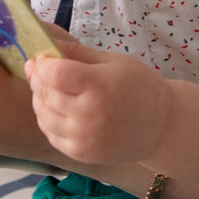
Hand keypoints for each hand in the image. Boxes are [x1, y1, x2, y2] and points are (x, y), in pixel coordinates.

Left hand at [28, 28, 172, 165]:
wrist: (161, 127)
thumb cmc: (139, 88)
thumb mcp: (113, 62)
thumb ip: (78, 53)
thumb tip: (47, 45)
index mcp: (100, 86)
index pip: (55, 73)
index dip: (41, 64)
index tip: (39, 59)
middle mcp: (89, 114)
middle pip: (46, 93)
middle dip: (37, 79)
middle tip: (37, 70)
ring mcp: (84, 137)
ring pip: (43, 115)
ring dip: (38, 100)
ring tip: (45, 89)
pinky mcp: (81, 153)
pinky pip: (50, 134)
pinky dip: (46, 119)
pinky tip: (54, 109)